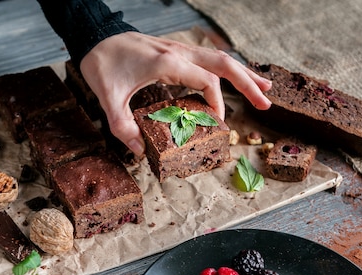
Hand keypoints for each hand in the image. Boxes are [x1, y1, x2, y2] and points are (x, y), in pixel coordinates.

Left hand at [79, 31, 271, 155]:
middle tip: (266, 104)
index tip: (217, 124)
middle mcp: (178, 53)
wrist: (95, 36)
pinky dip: (226, 69)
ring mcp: (179, 49)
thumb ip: (123, 126)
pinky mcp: (175, 51)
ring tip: (265, 89)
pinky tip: (235, 77)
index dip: (217, 104)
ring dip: (243, 74)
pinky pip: (208, 59)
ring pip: (220, 59)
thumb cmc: (102, 63)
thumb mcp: (108, 98)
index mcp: (167, 63)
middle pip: (224, 65)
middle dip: (248, 84)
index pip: (207, 82)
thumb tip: (140, 151)